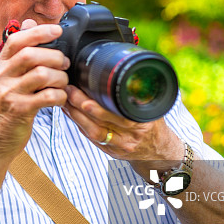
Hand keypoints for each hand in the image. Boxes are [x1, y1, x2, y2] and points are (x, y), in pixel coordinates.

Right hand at [0, 19, 69, 161]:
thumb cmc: (8, 105)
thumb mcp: (8, 76)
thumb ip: (19, 51)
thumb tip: (29, 22)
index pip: (16, 39)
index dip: (39, 32)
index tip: (58, 31)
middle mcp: (0, 76)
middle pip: (31, 55)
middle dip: (55, 57)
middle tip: (65, 64)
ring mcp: (8, 93)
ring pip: (42, 74)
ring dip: (60, 77)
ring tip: (62, 83)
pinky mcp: (19, 110)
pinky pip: (47, 96)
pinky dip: (60, 96)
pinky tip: (60, 99)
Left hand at [63, 85, 182, 174]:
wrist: (159, 151)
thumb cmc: (154, 125)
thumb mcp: (154, 108)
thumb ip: (141, 93)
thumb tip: (131, 72)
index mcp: (141, 123)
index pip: (117, 114)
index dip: (99, 104)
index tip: (85, 90)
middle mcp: (130, 137)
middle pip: (100, 122)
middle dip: (80, 106)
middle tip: (69, 90)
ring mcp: (118, 146)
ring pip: (92, 132)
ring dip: (75, 116)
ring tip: (65, 101)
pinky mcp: (109, 151)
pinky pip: (91, 138)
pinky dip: (79, 125)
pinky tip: (70, 113)